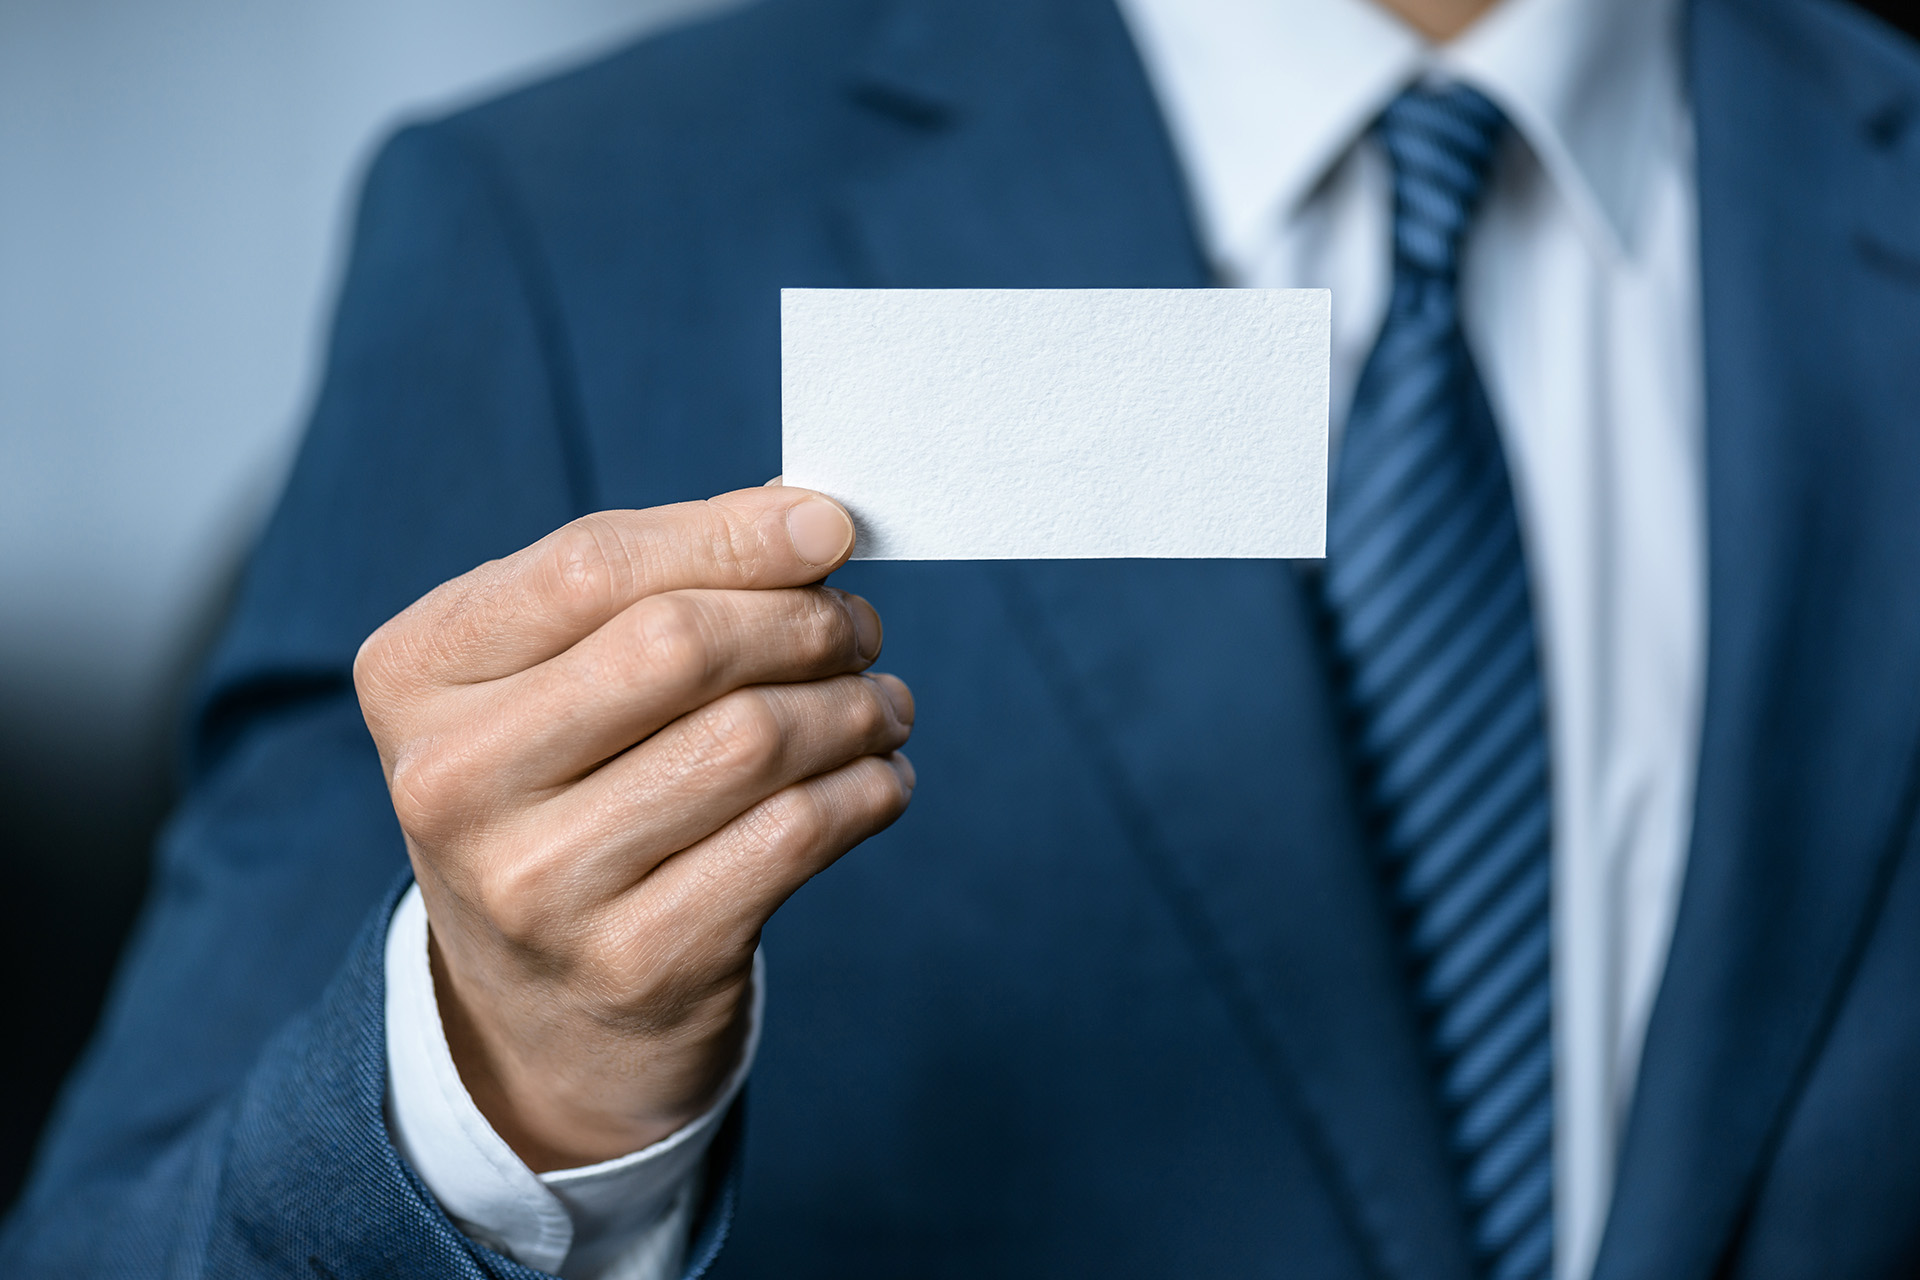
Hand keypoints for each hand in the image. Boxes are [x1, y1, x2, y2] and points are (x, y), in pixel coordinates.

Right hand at [354, 486, 914, 1169]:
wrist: (537, 1012)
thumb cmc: (562, 794)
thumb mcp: (551, 678)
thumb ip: (653, 583)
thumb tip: (808, 520)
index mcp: (416, 674)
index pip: (593, 565)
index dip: (732, 536)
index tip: (828, 528)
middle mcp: (453, 782)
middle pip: (678, 645)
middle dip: (805, 620)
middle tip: (860, 628)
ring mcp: (540, 886)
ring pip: (751, 739)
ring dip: (853, 705)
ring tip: (880, 702)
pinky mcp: (638, 960)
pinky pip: (794, 834)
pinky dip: (865, 788)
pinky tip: (877, 775)